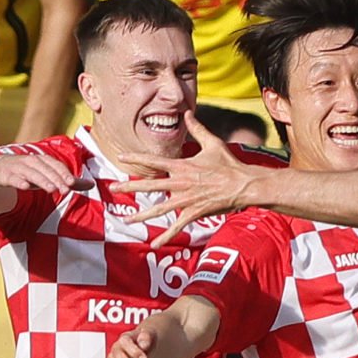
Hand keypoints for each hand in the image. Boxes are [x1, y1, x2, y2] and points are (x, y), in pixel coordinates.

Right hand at [0, 151, 92, 194]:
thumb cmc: (25, 174)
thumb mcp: (46, 177)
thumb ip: (67, 181)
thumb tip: (92, 185)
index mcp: (41, 160)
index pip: (55, 165)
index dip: (64, 173)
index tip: (73, 183)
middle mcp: (29, 161)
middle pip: (44, 168)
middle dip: (55, 178)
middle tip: (66, 190)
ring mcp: (14, 166)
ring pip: (29, 172)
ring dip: (41, 180)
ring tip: (51, 189)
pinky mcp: (1, 174)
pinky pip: (10, 177)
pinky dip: (17, 181)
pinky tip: (24, 187)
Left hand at [117, 111, 271, 246]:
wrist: (243, 185)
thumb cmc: (229, 165)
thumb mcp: (213, 143)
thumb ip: (197, 129)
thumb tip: (188, 112)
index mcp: (183, 166)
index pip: (154, 161)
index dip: (136, 159)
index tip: (121, 157)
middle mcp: (181, 183)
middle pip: (150, 185)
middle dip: (130, 186)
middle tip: (114, 187)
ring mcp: (186, 199)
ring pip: (159, 209)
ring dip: (141, 215)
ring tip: (127, 220)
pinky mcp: (194, 212)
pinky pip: (177, 226)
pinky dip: (166, 236)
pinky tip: (154, 244)